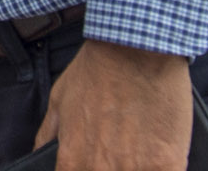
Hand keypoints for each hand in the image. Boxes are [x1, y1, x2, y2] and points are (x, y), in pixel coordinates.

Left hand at [34, 39, 190, 169]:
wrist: (136, 48)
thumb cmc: (98, 69)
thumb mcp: (59, 99)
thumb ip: (47, 136)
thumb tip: (40, 157)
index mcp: (73, 159)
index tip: (95, 164)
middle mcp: (101, 170)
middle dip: (113, 169)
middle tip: (121, 151)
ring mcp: (135, 170)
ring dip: (137, 169)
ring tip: (139, 148)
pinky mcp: (167, 165)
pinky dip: (163, 168)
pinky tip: (161, 154)